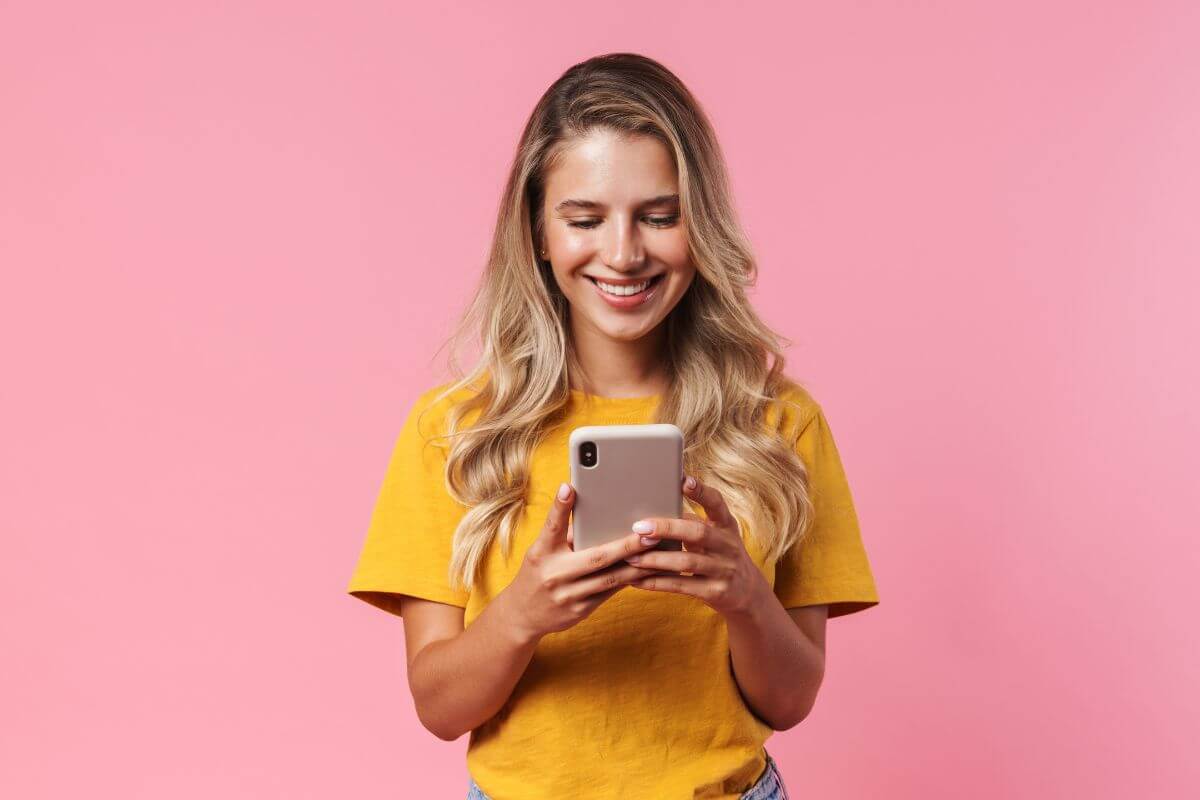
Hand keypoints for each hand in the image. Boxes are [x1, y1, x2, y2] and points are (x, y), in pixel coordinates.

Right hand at [503, 482, 664, 641]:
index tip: (569, 487)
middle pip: (595, 557)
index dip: (560, 507)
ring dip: (636, 566)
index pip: (551, 526)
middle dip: (626, 545)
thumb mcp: (540, 551)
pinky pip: (609, 593)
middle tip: (650, 534)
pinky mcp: (580, 610)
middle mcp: (554, 574)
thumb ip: (562, 533)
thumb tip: (589, 509)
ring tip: (657, 552)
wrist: (522, 615)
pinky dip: (629, 580)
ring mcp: (568, 595)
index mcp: (541, 553)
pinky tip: (646, 571)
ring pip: (609, 578)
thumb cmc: (537, 573)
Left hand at [624, 475, 771, 618]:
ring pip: (686, 562)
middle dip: (666, 529)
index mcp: (726, 525)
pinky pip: (682, 586)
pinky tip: (637, 580)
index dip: (702, 491)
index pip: (717, 503)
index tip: (684, 480)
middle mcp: (728, 545)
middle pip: (697, 533)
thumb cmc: (721, 555)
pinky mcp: (716, 592)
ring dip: (655, 559)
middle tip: (639, 527)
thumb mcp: (716, 536)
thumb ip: (692, 523)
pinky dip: (657, 582)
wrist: (748, 593)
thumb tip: (654, 507)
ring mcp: (724, 570)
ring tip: (631, 557)